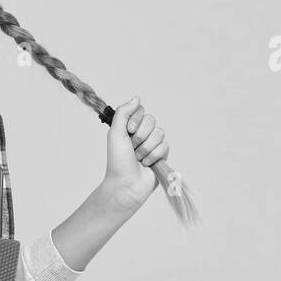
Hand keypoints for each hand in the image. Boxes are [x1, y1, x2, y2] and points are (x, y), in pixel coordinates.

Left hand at [102, 95, 169, 211]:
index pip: (141, 110)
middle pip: (151, 120)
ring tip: (138, 158)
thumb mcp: (115, 133)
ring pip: (159, 133)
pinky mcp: (162, 155)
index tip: (129, 131)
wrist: (126, 183)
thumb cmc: (117, 160)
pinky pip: (165, 146)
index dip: (136, 120)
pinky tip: (146, 164)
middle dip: (140, 135)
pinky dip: (153, 156)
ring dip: (146, 148)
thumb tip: (137, 97)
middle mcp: (142, 133)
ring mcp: (153, 144)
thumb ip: (123, 112)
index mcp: (130, 127)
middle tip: (132, 147)